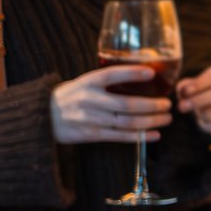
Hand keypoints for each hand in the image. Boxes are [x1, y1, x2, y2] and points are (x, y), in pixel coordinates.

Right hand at [51, 66, 173, 144]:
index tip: (151, 74)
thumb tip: (142, 75)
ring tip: (165, 118)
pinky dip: (139, 137)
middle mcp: (89, 100)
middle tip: (167, 104)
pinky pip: (118, 136)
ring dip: (150, 121)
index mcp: (87, 82)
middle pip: (126, 104)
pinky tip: (154, 135)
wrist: (42, 117)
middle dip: (151, 105)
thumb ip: (106, 81)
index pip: (112, 75)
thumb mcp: (83, 82)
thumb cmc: (69, 97)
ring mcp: (89, 119)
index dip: (132, 74)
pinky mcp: (89, 134)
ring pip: (126, 122)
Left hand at [175, 65, 210, 137]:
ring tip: (195, 115)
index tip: (186, 92)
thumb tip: (183, 90)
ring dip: (204, 115)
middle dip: (199, 101)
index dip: (199, 84)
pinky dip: (209, 126)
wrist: (209, 108)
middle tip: (183, 106)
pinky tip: (201, 123)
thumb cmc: (197, 94)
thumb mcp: (189, 87)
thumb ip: (184, 87)